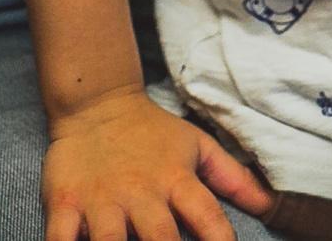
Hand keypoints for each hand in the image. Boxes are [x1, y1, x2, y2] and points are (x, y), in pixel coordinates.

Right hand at [42, 89, 274, 240]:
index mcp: (176, 180)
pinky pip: (59, 238)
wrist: (96, 104)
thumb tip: (272, 204)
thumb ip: (233, 178)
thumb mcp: (198, 147)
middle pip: (160, 238)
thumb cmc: (152, 134)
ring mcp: (101, 201)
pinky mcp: (64, 204)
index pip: (207, 217)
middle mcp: (141, 193)